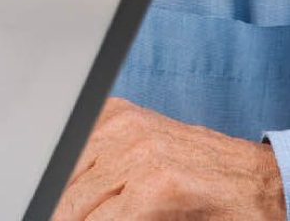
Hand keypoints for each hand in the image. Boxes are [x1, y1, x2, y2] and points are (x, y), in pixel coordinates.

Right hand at [53, 98, 285, 218]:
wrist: (259, 178)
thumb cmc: (230, 216)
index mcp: (156, 190)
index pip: (88, 220)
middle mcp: (137, 152)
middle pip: (72, 196)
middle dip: (66, 214)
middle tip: (64, 220)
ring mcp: (126, 126)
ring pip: (68, 167)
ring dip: (68, 192)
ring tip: (72, 208)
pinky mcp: (120, 112)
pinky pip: (79, 138)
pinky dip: (75, 161)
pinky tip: (85, 180)